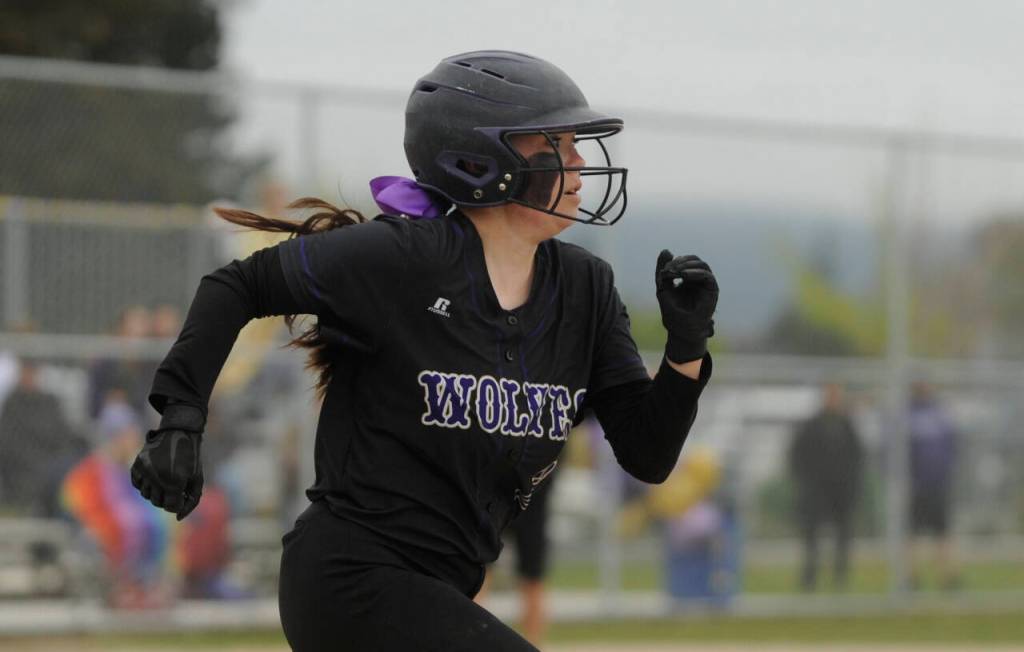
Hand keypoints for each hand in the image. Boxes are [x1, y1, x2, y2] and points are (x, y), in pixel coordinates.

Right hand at [130, 403, 204, 520]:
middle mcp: (158, 478)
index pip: (171, 507)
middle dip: (167, 498)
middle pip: (157, 503)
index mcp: (175, 482)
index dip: (178, 504)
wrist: (179, 432)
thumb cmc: (191, 458)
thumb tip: (178, 518)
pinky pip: (137, 485)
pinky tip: (154, 475)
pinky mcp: (137, 465)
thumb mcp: (197, 479)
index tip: (182, 495)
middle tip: (175, 487)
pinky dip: (145, 484)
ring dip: (156, 491)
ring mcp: (145, 471)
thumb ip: (191, 501)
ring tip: (166, 478)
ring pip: (146, 495)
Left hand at [655, 250, 717, 362]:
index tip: (664, 271)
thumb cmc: (672, 310)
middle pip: (694, 260)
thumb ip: (663, 269)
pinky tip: (684, 275)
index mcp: (688, 277)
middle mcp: (699, 279)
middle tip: (669, 269)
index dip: (674, 261)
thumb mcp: (663, 286)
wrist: (680, 329)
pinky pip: (707, 275)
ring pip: (701, 264)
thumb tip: (666, 249)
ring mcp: (707, 284)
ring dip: (687, 265)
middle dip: (680, 262)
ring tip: (676, 272)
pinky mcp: (713, 290)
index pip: (684, 260)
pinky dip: (695, 273)